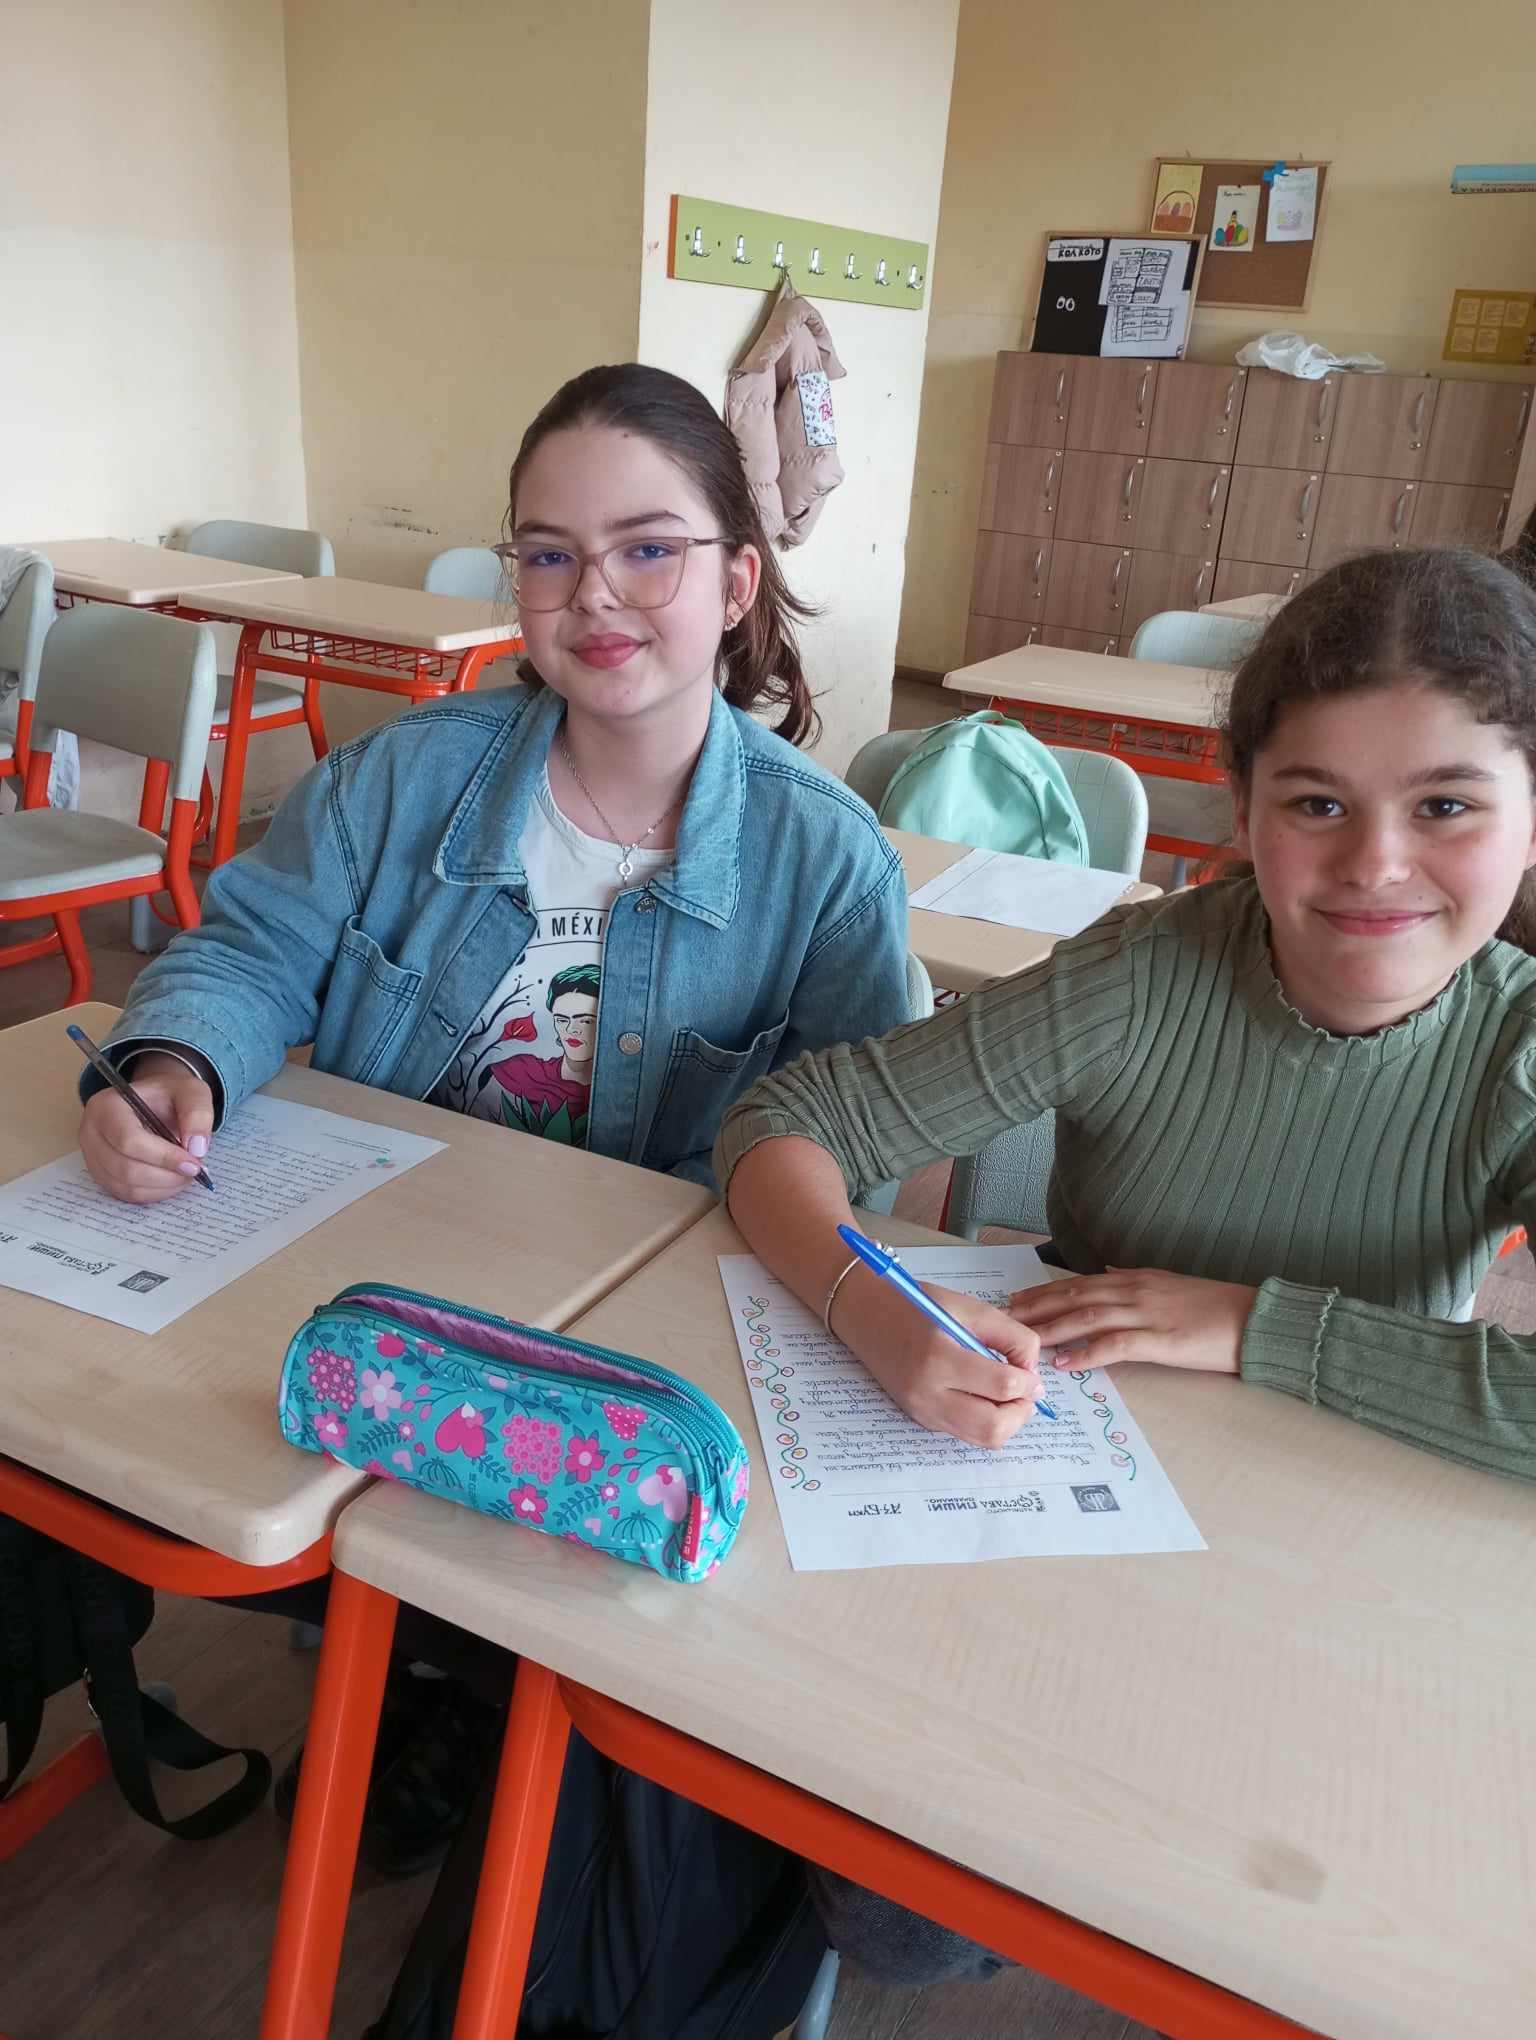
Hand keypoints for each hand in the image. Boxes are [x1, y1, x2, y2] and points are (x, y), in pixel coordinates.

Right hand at [79, 1053, 215, 1204]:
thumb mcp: (190, 1092)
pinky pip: (125, 1194)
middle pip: (125, 1168)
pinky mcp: (101, 1174)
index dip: (164, 1157)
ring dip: (162, 1187)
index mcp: (107, 1106)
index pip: (129, 1140)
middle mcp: (91, 1133)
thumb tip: (196, 1149)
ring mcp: (92, 1157)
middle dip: (166, 1176)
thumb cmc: (169, 1095)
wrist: (153, 1101)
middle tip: (195, 1171)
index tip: (194, 1164)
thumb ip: (197, 1114)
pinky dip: (153, 1193)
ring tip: (185, 1175)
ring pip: (125, 1186)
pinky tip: (171, 1181)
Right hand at [835, 1272, 1044, 1447]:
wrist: (865, 1315)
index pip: (1003, 1385)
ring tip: (1009, 1396)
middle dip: (1022, 1410)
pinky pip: (966, 1433)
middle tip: (1025, 1389)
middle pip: (995, 1427)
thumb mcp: (969, 1308)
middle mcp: (928, 1393)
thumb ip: (1010, 1336)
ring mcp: (923, 1411)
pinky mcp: (921, 1419)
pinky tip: (985, 1396)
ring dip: (1008, 1422)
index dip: (1029, 1380)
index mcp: (939, 1357)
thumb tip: (1032, 1372)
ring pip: (983, 1439)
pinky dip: (986, 1422)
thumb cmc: (917, 1305)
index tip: (1029, 1368)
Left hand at [1009, 1267, 1255, 1375]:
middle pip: (1074, 1296)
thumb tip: (1109, 1271)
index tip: (1018, 1300)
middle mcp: (1134, 1290)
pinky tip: (1065, 1362)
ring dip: (1052, 1329)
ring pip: (1087, 1317)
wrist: (1252, 1319)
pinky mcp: (1159, 1340)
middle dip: (1037, 1307)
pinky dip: (1086, 1352)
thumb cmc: (1214, 1306)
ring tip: (1024, 1341)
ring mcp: (1145, 1313)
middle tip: (1006, 1318)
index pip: (1080, 1282)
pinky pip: (1114, 1345)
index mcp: (1136, 1278)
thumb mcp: (1169, 1283)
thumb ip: (1136, 1279)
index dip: (1045, 1292)